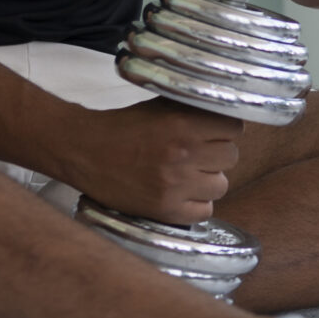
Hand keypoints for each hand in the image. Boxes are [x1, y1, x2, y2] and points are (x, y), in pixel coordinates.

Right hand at [72, 101, 242, 223]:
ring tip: (186, 175)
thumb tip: (228, 108)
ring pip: (221, 186)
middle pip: (231, 157)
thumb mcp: (161, 106)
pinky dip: (195, 204)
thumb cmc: (124, 128)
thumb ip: (194, 108)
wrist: (84, 151)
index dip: (224, 130)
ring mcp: (175, 184)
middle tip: (196, 155)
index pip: (234, 128)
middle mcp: (182, 154)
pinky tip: (180, 193)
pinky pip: (204, 211)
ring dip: (207, 181)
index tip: (212, 134)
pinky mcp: (165, 209)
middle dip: (215, 155)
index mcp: (182, 124)